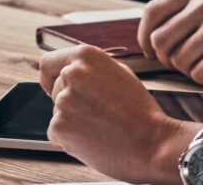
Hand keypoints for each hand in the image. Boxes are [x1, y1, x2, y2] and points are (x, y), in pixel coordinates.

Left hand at [40, 46, 194, 184]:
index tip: (54, 87)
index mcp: (84, 56)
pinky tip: (94, 140)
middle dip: (70, 102)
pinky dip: (70, 139)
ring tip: (101, 128)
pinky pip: (56, 133)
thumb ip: (90, 68)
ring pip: (58, 112)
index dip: (50, 77)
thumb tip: (67, 69)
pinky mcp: (59, 126)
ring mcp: (63, 100)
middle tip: (97, 114)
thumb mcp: (119, 73)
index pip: (47, 63)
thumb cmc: (141, 112)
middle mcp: (70, 73)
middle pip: (55, 90)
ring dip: (73, 121)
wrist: (154, 145)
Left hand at [138, 0, 202, 84]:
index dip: (144, 35)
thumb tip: (150, 35)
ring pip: (178, 60)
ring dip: (191, 71)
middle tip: (186, 65)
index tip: (149, 51)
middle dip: (167, 59)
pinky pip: (199, 74)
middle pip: (160, 40)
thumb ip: (188, 10)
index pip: (152, 11)